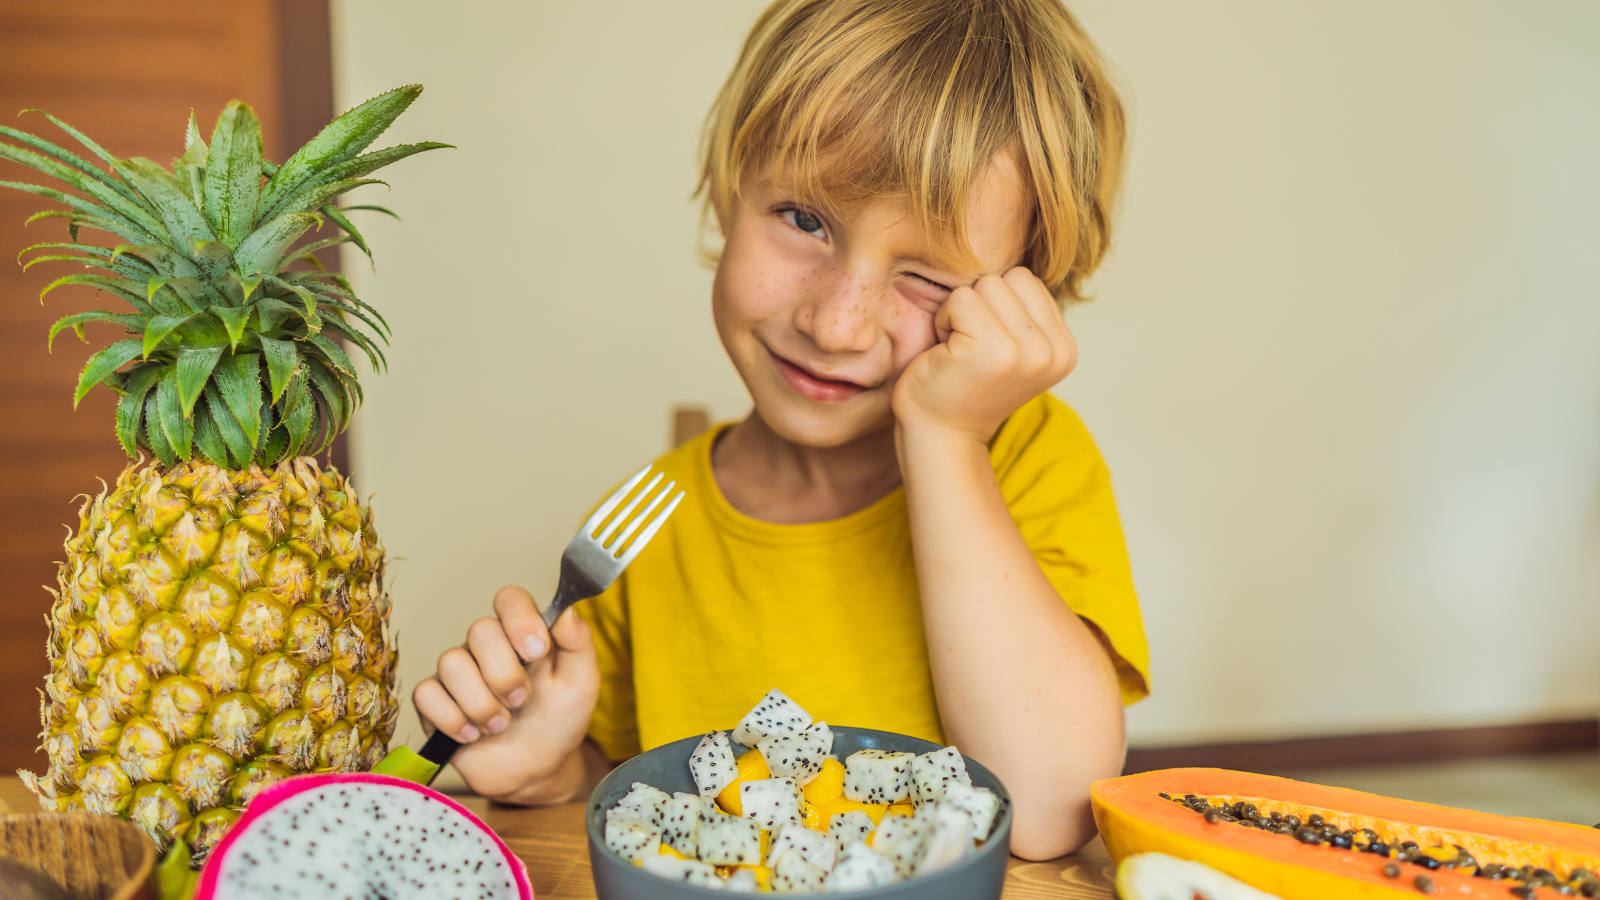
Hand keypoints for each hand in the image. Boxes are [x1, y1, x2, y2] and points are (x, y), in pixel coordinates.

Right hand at [412, 585, 600, 800]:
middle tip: (521, 702)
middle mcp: (487, 646)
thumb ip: (578, 643)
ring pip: (451, 664)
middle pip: (479, 630)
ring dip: (482, 704)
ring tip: (500, 725)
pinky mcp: (434, 701)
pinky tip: (472, 735)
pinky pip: (426, 694)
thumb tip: (566, 610)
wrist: (535, 771)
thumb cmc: (559, 722)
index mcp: (523, 634)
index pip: (510, 599)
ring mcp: (458, 672)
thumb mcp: (581, 684)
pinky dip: (453, 720)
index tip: (537, 652)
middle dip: (505, 675)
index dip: (520, 620)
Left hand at [891, 267, 1076, 440]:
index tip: (982, 346)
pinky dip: (944, 321)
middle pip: (1009, 277)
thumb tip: (1019, 249)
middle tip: (967, 349)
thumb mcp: (1008, 348)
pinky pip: (962, 299)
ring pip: (986, 284)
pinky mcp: (995, 351)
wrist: (938, 436)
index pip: (1027, 280)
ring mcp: (1029, 352)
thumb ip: (1022, 312)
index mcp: (1064, 348)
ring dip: (960, 312)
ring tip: (958, 352)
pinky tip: (946, 355)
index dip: (994, 304)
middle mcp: (1056, 351)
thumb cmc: (959, 386)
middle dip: (978, 304)